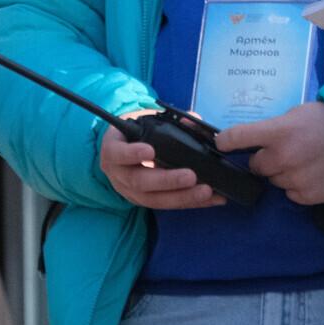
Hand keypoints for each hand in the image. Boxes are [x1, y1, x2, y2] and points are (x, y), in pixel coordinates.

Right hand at [101, 115, 224, 208]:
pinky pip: (167, 205)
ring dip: (182, 197)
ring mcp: (129, 191)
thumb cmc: (136, 132)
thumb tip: (192, 120)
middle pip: (139, 182)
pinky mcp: (144, 202)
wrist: (123, 148)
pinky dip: (190, 203)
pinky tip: (210, 199)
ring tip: (206, 191)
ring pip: (154, 199)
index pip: (117, 153)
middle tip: (191, 176)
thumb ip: (168, 119)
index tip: (150, 150)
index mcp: (113, 149)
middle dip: (167, 181)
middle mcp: (118, 174)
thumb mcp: (144, 120)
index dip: (132, 153)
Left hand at [217, 101, 323, 203]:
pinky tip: (315, 173)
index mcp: (279, 131)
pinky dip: (299, 186)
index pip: (238, 137)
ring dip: (285, 173)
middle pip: (257, 165)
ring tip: (307, 161)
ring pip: (275, 180)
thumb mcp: (300, 114)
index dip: (226, 141)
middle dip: (268, 159)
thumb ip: (276, 128)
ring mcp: (296, 178)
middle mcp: (284, 157)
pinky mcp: (308, 195)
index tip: (221, 143)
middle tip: (288, 151)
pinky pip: (292, 193)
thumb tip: (256, 139)